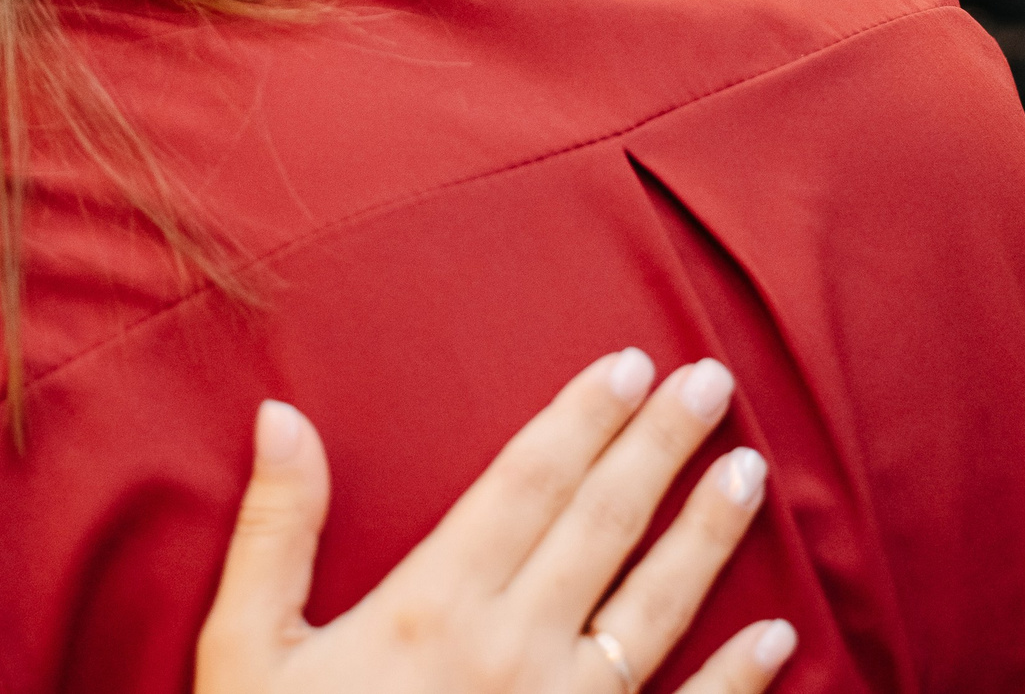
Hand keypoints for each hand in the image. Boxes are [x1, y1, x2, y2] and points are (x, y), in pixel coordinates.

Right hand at [197, 350, 796, 693]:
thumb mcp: (244, 652)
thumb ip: (276, 531)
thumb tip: (282, 413)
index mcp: (431, 605)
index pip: (528, 482)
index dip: (582, 417)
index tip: (631, 363)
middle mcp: (512, 650)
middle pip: (603, 525)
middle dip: (661, 447)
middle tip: (710, 379)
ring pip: (655, 611)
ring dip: (708, 538)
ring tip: (750, 470)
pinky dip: (738, 682)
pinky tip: (779, 635)